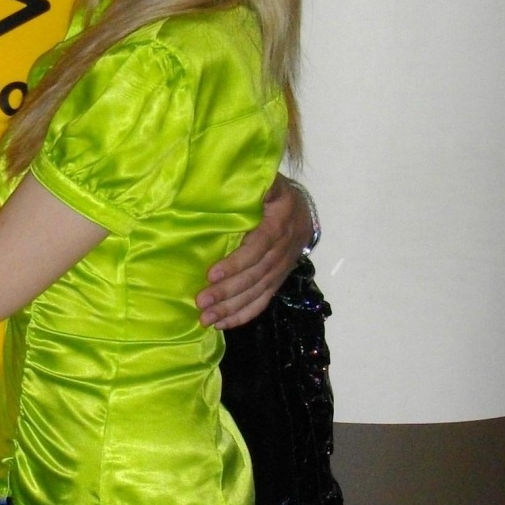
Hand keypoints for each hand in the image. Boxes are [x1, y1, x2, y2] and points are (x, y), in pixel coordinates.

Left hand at [196, 174, 312, 328]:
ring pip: (258, 292)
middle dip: (228, 291)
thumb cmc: (274, 193)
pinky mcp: (278, 280)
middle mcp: (284, 248)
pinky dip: (244, 314)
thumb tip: (233, 179)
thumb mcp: (269, 182)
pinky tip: (223, 324)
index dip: (236, 263)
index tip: (210, 274)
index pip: (258, 247)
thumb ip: (255, 183)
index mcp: (279, 222)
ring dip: (232, 308)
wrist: (302, 211)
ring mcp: (282, 267)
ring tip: (207, 318)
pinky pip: (263, 301)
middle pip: (256, 275)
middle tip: (201, 302)